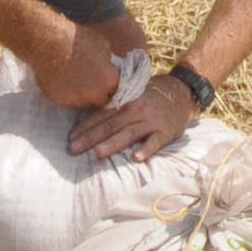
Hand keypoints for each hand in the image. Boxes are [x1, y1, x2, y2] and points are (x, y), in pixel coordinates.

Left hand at [69, 71, 199, 160]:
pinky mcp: (166, 131)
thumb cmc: (150, 96)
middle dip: (90, 138)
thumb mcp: (131, 94)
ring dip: (113, 144)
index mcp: (125, 101)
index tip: (69, 138)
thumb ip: (113, 105)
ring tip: (98, 153)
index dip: (85, 126)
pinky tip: (136, 158)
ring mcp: (152, 120)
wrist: (181, 92)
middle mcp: (136, 109)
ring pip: (129, 133)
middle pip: (110, 125)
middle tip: (73, 149)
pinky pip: (155, 141)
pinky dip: (146, 149)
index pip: (101, 115)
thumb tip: (87, 121)